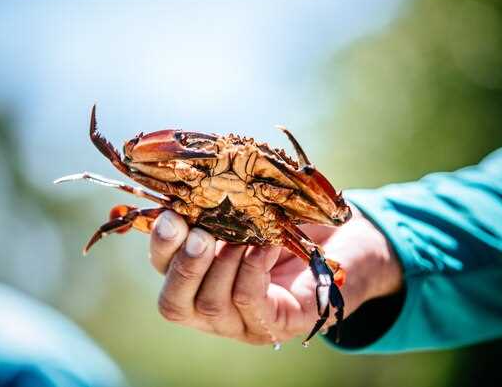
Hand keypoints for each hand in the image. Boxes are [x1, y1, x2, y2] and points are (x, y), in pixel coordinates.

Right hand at [148, 206, 402, 345]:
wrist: (341, 242)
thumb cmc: (285, 221)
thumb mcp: (246, 209)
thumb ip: (217, 201)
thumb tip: (189, 177)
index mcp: (196, 276)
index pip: (163, 271)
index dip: (160, 246)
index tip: (171, 215)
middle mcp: (211, 307)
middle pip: (174, 303)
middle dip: (184, 266)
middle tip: (199, 234)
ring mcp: (241, 322)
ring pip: (211, 305)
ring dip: (221, 266)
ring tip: (238, 237)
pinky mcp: (276, 324)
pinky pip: (251, 301)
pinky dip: (252, 269)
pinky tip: (265, 245)